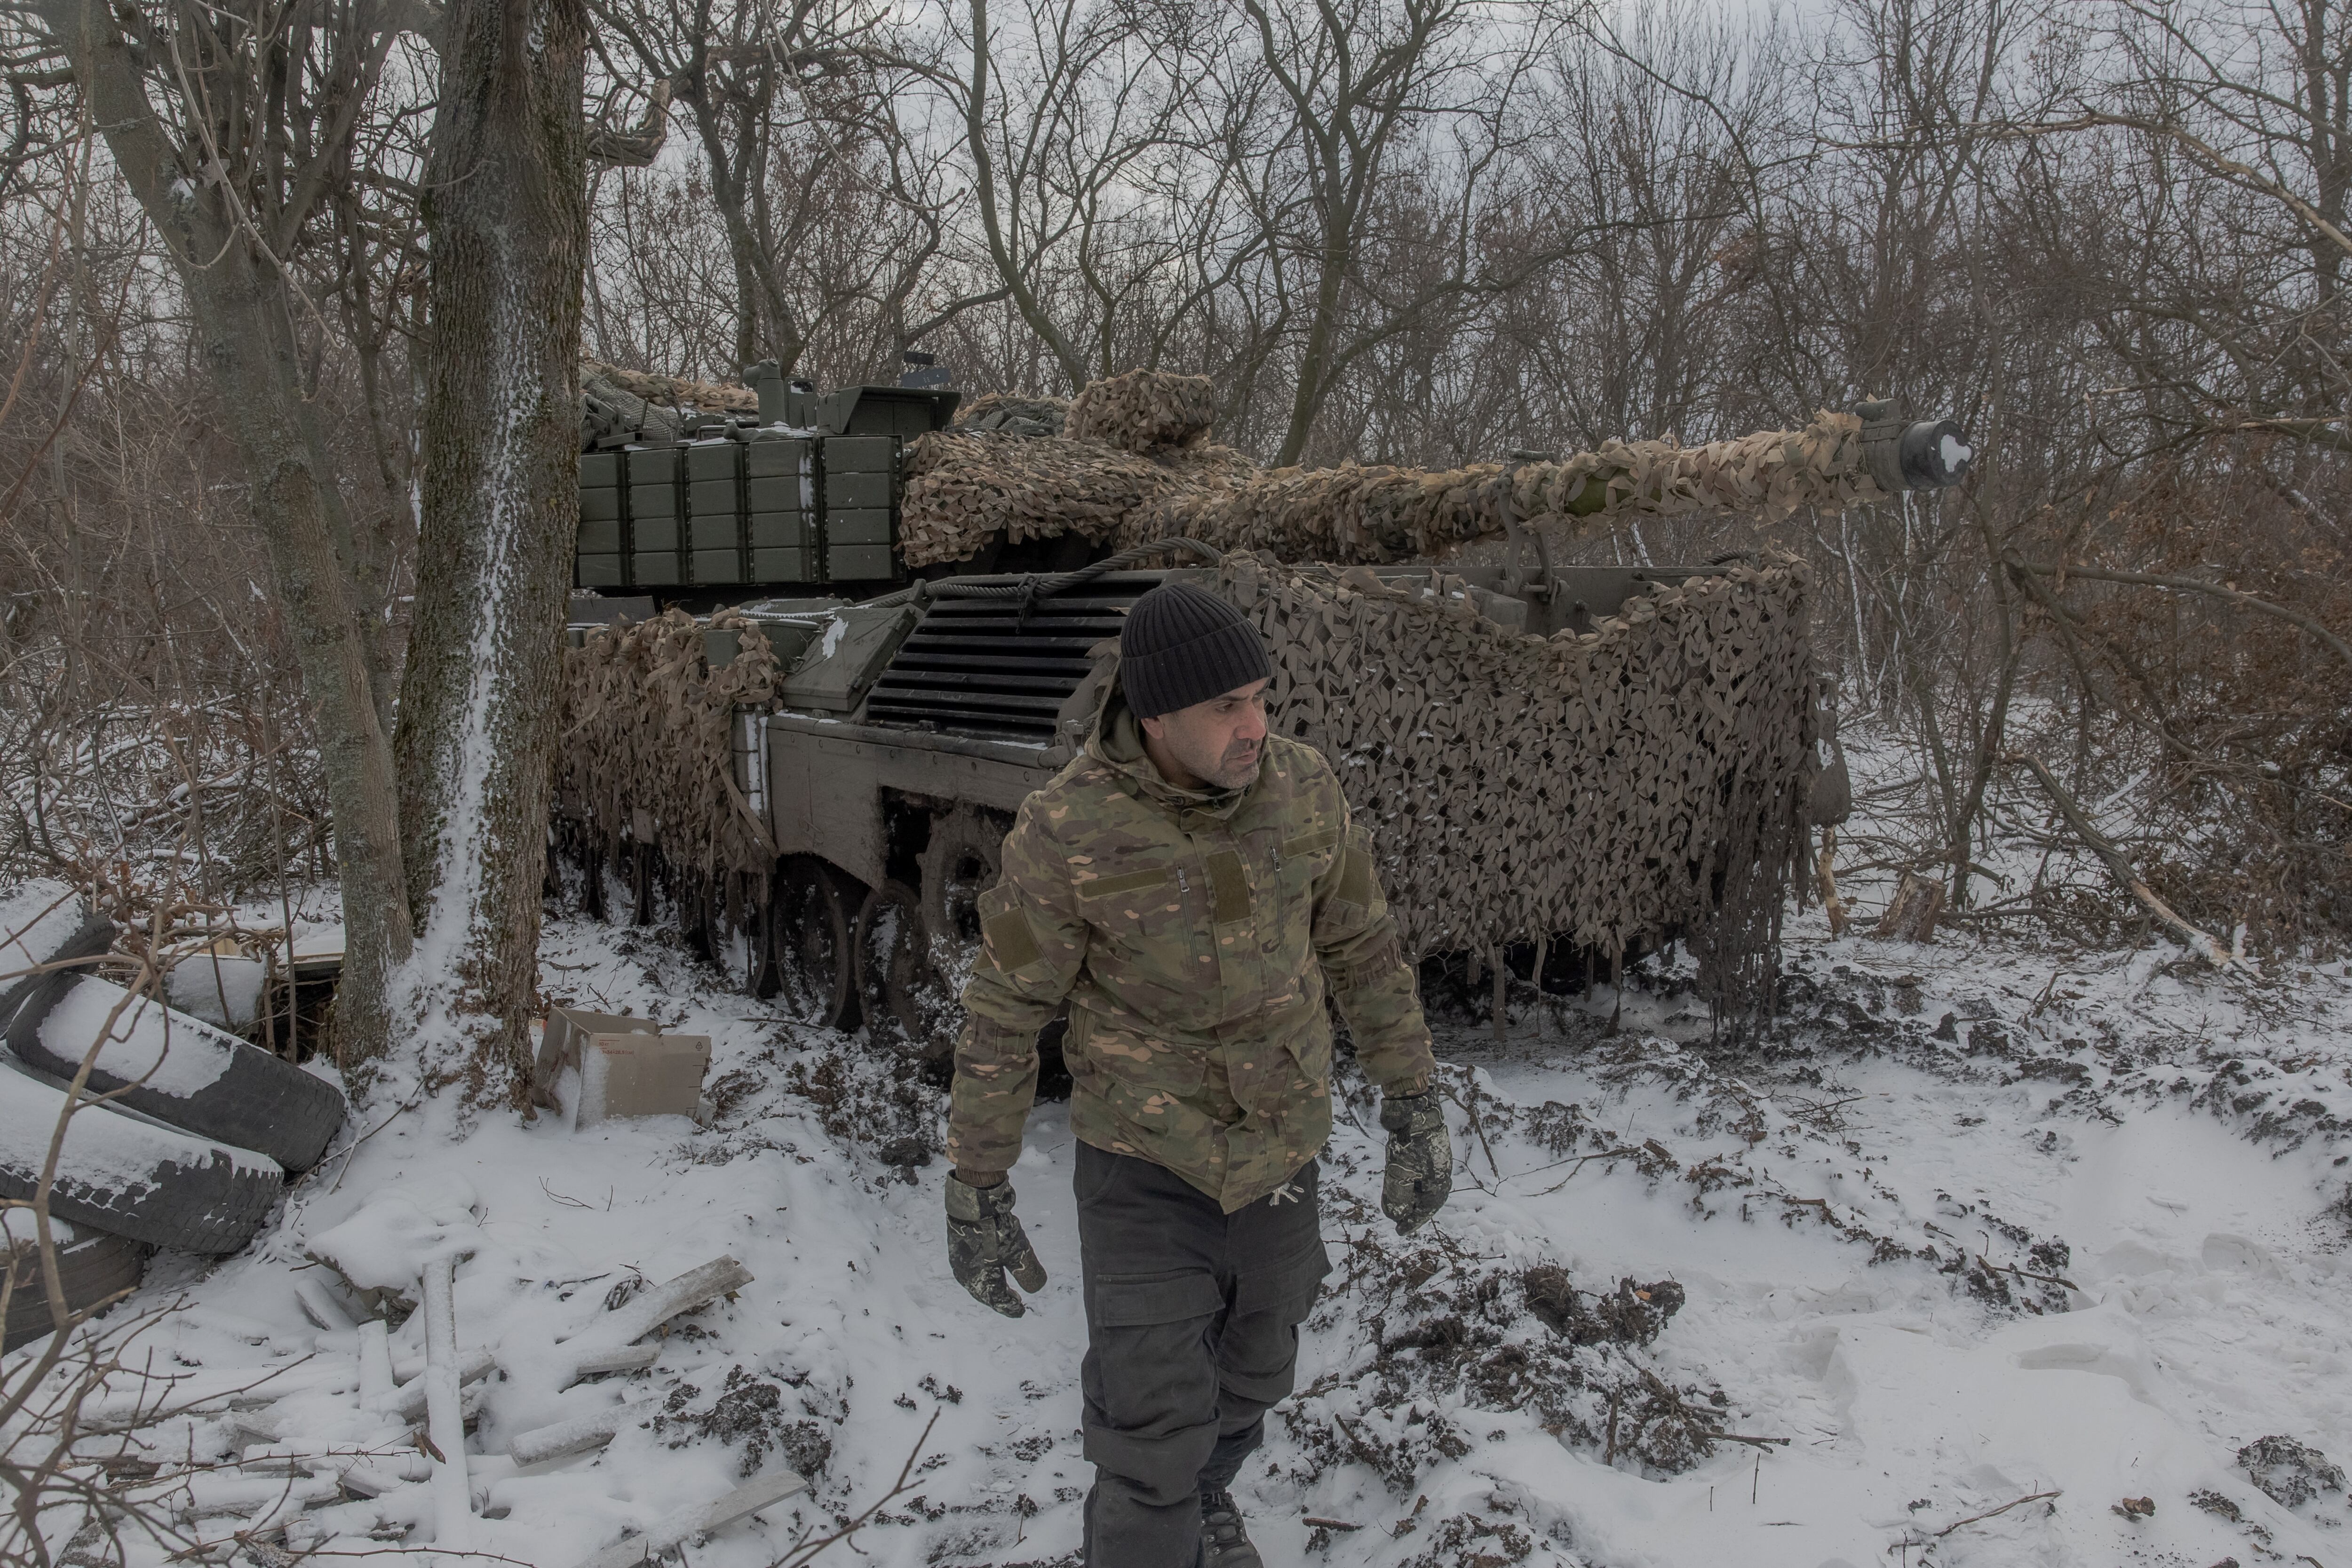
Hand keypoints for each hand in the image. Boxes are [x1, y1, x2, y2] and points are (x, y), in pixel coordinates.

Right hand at [944, 1171, 1047, 1316]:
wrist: (972, 1202)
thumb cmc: (995, 1229)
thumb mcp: (1019, 1251)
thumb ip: (1028, 1272)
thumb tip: (1036, 1289)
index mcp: (980, 1280)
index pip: (996, 1300)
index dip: (1010, 1307)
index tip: (1021, 1311)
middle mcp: (966, 1275)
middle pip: (984, 1293)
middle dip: (999, 1299)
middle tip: (1014, 1301)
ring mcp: (959, 1262)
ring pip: (975, 1282)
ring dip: (989, 1287)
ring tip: (1002, 1286)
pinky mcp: (957, 1248)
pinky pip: (970, 1270)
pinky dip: (981, 1274)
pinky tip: (988, 1268)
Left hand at [1378, 1093, 1451, 1233]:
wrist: (1415, 1107)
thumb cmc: (1411, 1140)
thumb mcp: (1400, 1171)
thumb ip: (1398, 1195)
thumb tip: (1395, 1215)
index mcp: (1439, 1180)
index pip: (1427, 1208)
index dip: (1413, 1221)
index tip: (1400, 1231)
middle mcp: (1440, 1171)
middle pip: (1428, 1198)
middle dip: (1414, 1210)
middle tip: (1400, 1220)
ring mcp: (1435, 1160)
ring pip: (1424, 1185)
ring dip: (1412, 1195)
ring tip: (1399, 1203)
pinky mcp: (1427, 1150)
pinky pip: (1421, 1172)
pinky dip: (1412, 1181)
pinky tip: (1403, 1180)